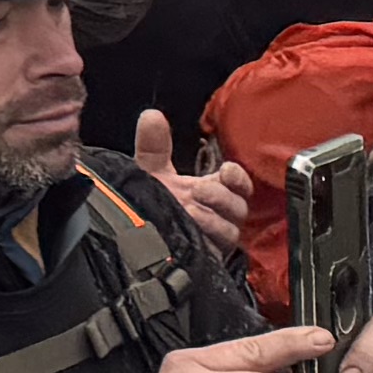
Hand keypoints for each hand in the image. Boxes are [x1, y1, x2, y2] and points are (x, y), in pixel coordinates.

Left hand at [128, 110, 252, 257]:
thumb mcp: (151, 171)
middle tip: (199, 189)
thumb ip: (153, 145)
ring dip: (212, 218)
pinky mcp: (207, 256)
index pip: (239, 184)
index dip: (238, 178)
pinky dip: (206, 236)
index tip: (226, 170)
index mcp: (213, 191)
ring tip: (189, 208)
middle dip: (223, 196)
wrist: (133, 236)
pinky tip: (190, 227)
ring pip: (231, 230)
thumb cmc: (152, 200)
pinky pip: (217, 249)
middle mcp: (219, 214)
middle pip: (239, 207)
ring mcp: (214, 237)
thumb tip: (151, 115)